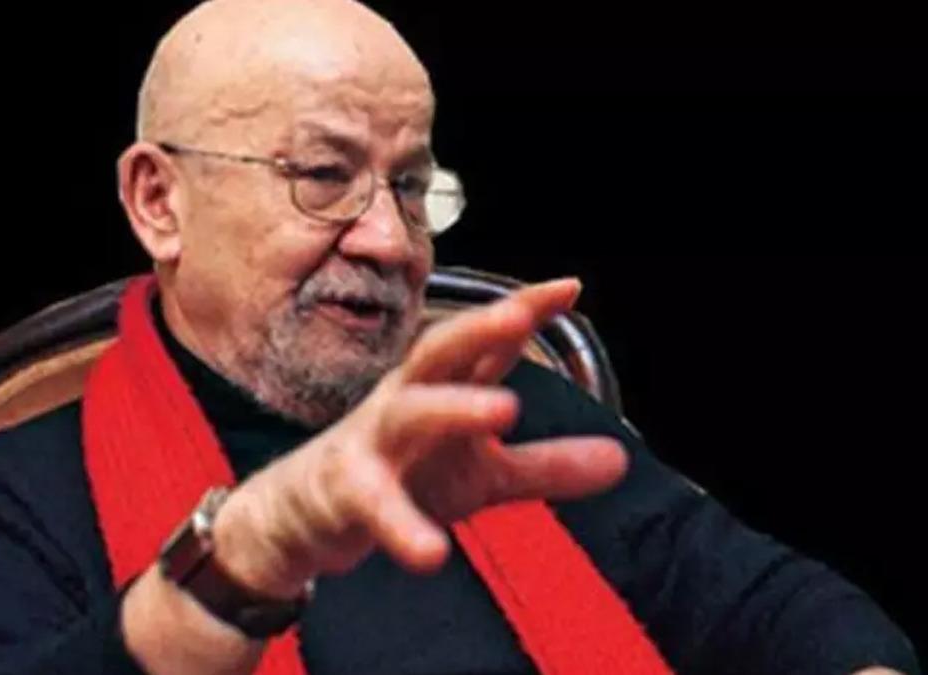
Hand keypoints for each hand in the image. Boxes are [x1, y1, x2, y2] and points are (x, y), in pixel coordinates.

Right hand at [211, 278, 629, 597]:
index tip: (569, 287)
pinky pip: (373, 503)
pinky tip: (432, 553)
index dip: (522, 311)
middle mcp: (406, 400)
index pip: (486, 344)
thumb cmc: (400, 474)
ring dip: (452, 406)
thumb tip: (621, 459)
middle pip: (439, 352)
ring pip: (408, 412)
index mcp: (441, 389)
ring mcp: (371, 441)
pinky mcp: (345, 489)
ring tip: (502, 409)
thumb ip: (546, 466)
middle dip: (477, 328)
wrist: (306, 514)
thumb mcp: (481, 473)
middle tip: (519, 315)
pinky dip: (402, 526)